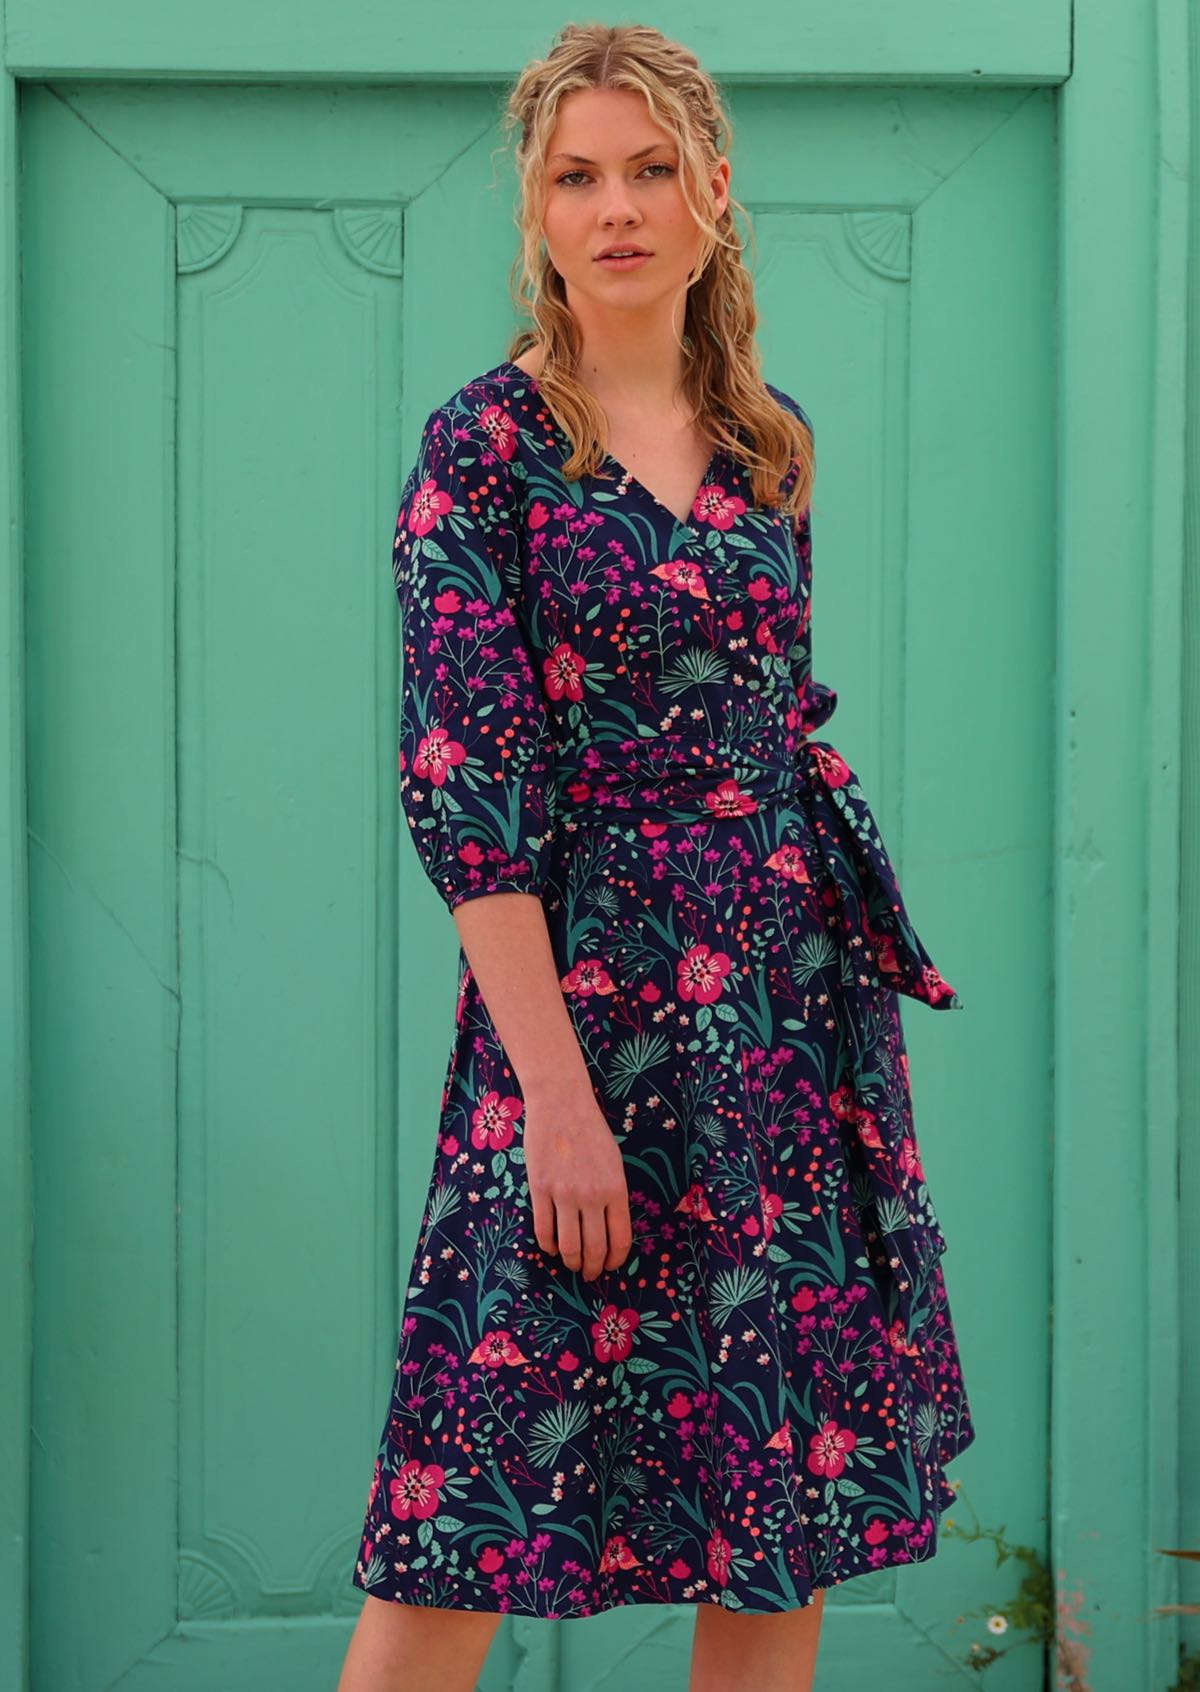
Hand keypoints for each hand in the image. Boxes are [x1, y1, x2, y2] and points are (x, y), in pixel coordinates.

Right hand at [523, 1091, 632, 1280]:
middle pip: (593, 1248)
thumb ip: (613, 1195)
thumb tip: (610, 1228)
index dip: (615, 1260)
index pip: (620, 1239)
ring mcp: (564, 1194)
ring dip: (570, 1262)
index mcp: (616, 1189)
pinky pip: (544, 1230)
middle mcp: (592, 1195)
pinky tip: (552, 1247)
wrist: (561, 1104)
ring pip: (568, 1245)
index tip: (610, 1267)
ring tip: (570, 1264)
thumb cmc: (591, 1131)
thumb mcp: (614, 1162)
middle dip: (591, 1268)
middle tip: (588, 1275)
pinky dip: (549, 1246)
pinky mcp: (540, 1189)